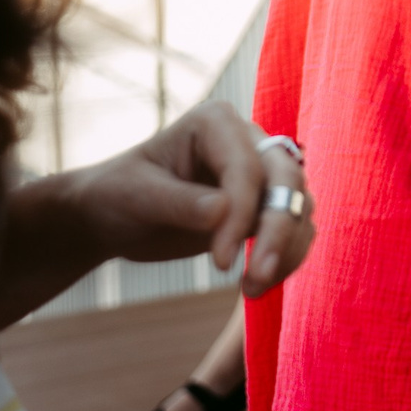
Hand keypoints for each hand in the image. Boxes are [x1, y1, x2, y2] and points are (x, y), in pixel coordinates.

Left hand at [69, 102, 315, 297]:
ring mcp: (260, 172)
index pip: (246, 166)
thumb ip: (179, 202)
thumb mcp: (136, 196)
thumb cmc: (118, 194)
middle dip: (279, 229)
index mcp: (215, 122)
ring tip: (254, 287)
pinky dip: (287, 256)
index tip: (220, 263)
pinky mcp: (264, 206)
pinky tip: (258, 284)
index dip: (241, 213)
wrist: (113, 216)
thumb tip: (224, 211)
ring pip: (298, 205)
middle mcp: (247, 141)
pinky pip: (294, 228)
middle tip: (260, 275)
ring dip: (287, 248)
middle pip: (286, 180)